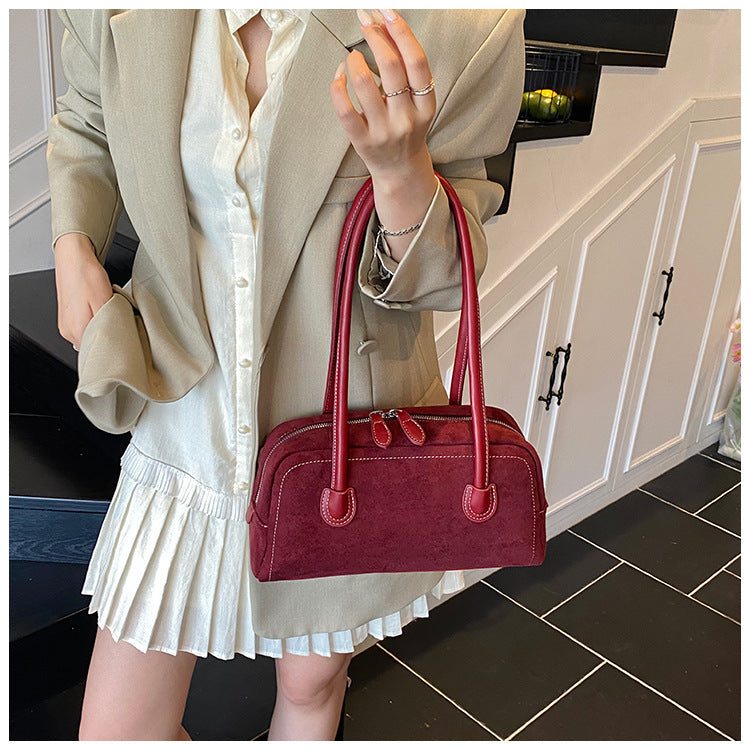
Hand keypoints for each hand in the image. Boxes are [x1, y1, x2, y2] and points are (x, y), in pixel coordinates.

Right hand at [54, 234, 113, 350]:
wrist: (73, 258)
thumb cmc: (87, 276)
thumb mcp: (105, 301)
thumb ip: (109, 324)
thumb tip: (116, 339)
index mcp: (77, 330)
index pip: (98, 350)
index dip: (113, 344)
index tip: (124, 336)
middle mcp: (68, 332)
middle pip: (93, 344)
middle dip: (108, 336)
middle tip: (119, 323)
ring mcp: (66, 326)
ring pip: (89, 336)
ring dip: (101, 328)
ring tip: (107, 314)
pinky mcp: (67, 319)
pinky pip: (84, 328)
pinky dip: (94, 322)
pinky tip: (99, 311)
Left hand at [329, 9, 436, 181]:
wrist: (400, 169)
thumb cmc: (406, 129)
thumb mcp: (417, 104)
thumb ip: (406, 72)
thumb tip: (383, 28)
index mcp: (425, 105)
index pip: (416, 62)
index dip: (401, 32)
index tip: (386, 12)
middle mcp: (407, 118)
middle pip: (391, 67)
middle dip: (375, 35)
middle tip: (365, 20)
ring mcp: (384, 132)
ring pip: (365, 84)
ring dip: (355, 60)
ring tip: (354, 55)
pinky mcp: (362, 142)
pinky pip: (345, 110)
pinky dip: (338, 86)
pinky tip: (339, 75)